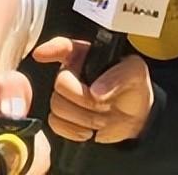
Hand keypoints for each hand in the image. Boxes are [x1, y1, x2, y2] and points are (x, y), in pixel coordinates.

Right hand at [31, 38, 152, 144]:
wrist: (136, 118)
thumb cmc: (133, 88)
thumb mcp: (135, 73)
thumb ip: (118, 76)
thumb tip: (96, 91)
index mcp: (86, 56)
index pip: (63, 47)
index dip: (50, 48)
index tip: (41, 54)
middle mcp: (72, 73)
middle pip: (60, 83)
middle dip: (83, 98)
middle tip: (102, 104)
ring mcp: (66, 96)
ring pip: (57, 106)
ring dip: (82, 117)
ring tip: (100, 118)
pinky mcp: (64, 117)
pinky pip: (55, 123)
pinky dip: (73, 130)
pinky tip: (88, 130)